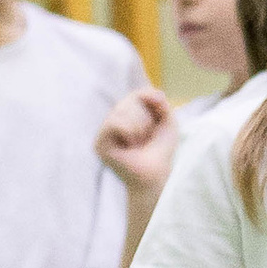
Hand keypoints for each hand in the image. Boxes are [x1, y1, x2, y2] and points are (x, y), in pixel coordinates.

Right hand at [95, 81, 179, 202]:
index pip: (137, 94)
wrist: (156, 175)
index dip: (150, 101)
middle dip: (146, 119)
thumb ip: (161, 103)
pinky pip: (114, 123)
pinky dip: (129, 131)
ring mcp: (104, 131)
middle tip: (146, 138)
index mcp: (127, 113)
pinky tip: (130, 144)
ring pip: (122, 110)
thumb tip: (155, 92)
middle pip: (130, 99)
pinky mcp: (99, 142)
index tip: (158, 119)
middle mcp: (113, 119)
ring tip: (138, 143)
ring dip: (139, 127)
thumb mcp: (167, 122)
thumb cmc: (161, 151)